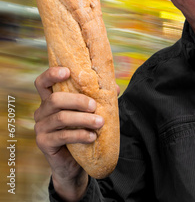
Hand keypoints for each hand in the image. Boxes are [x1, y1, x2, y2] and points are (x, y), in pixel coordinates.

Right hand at [34, 67, 119, 200]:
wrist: (75, 162)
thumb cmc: (83, 131)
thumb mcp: (91, 113)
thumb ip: (100, 99)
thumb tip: (114, 88)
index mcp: (51, 100)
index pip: (43, 82)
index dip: (51, 74)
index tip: (67, 72)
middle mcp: (42, 111)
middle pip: (55, 99)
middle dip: (78, 100)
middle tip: (95, 106)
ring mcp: (41, 127)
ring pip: (61, 118)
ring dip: (83, 119)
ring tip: (100, 122)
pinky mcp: (44, 142)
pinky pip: (62, 136)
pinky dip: (80, 135)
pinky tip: (91, 136)